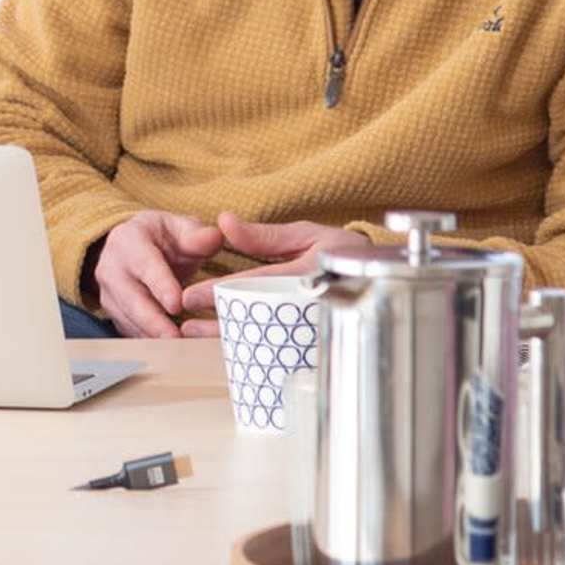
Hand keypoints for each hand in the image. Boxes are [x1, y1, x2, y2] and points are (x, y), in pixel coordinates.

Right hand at [89, 211, 224, 338]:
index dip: (160, 285)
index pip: (145, 264)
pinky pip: (128, 330)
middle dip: (152, 320)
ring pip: (127, 318)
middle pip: (130, 297)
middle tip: (174, 338)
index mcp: (129, 239)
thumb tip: (214, 237)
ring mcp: (108, 291)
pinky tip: (168, 350)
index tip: (176, 305)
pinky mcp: (112, 312)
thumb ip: (198, 235)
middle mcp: (111, 266)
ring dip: (150, 335)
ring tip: (177, 349)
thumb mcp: (181, 228)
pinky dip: (147, 341)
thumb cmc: (164, 239)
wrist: (137, 247)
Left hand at [178, 212, 379, 335]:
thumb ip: (264, 234)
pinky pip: (275, 343)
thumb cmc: (341, 251)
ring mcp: (311, 323)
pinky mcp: (312, 337)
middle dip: (217, 322)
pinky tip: (222, 343)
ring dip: (225, 335)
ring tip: (191, 334)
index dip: (220, 291)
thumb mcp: (306, 234)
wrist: (380, 276)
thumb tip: (224, 221)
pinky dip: (247, 343)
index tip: (189, 296)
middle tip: (184, 324)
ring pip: (262, 334)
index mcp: (308, 272)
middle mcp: (310, 302)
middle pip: (256, 316)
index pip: (256, 284)